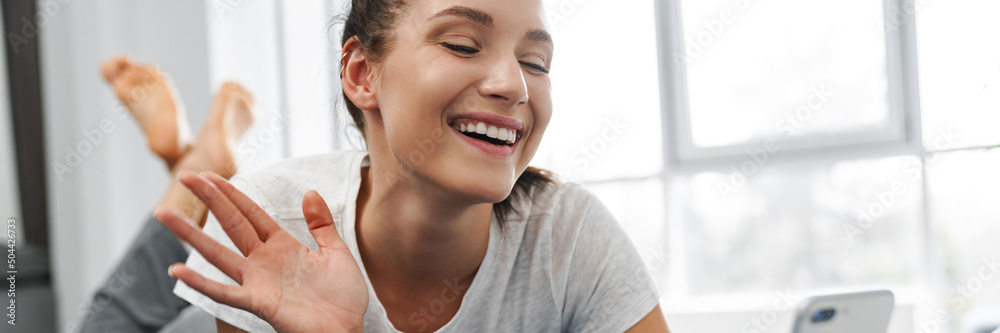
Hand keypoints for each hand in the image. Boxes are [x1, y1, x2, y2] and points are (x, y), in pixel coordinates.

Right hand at [155, 171, 368, 332]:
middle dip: (209, 199)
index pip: (251, 213)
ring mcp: (257, 281)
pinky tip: (178, 270)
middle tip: (185, 176)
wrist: (348, 330)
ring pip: (217, 253)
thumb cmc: (343, 297)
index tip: (211, 175)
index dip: (231, 194)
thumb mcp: (336, 252)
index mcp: (283, 245)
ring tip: (163, 214)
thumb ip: (321, 224)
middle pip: (231, 223)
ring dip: (190, 234)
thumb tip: (310, 191)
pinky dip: (201, 282)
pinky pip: (224, 292)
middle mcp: (264, 260)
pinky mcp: (257, 303)